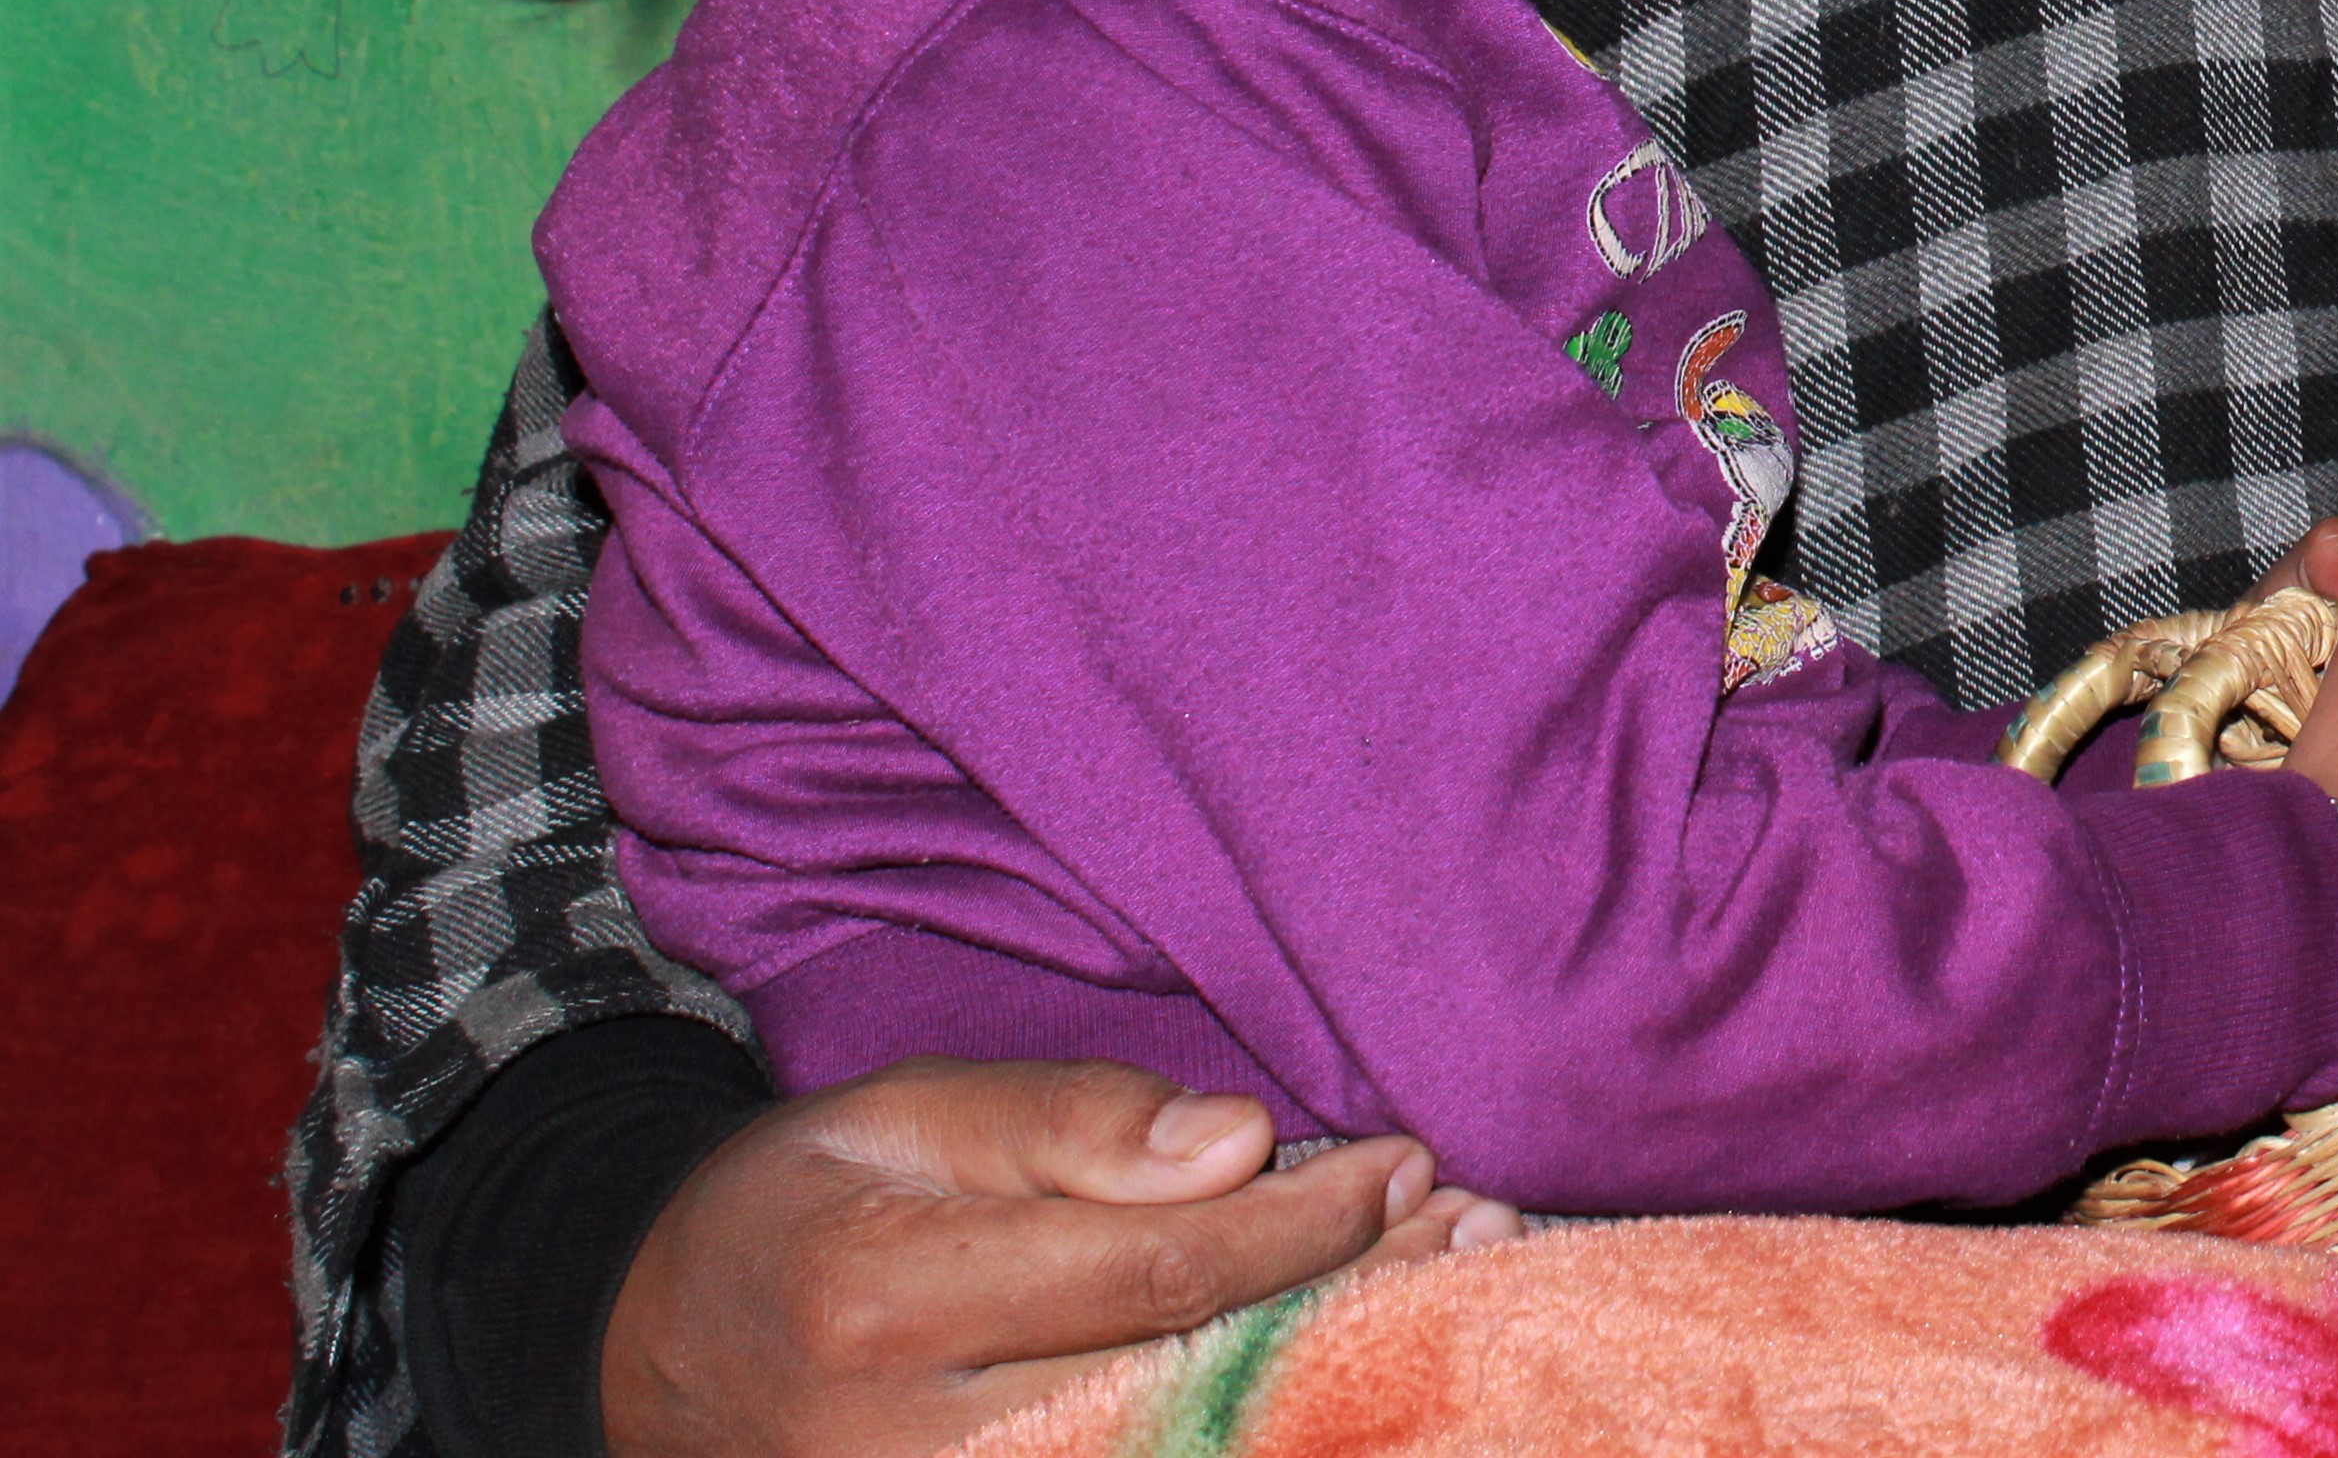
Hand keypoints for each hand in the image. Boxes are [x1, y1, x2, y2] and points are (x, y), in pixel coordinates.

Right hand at [600, 1058, 1515, 1457]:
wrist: (661, 1345)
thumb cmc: (809, 1200)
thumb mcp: (911, 1110)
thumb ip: (1074, 1125)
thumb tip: (1241, 1148)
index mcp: (888, 1302)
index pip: (1160, 1275)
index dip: (1307, 1226)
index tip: (1406, 1162)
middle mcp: (912, 1443)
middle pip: (1196, 1385)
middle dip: (1357, 1307)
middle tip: (1479, 1231)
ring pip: (1188, 1455)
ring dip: (1339, 1382)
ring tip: (1455, 1294)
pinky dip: (1267, 1427)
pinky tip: (1355, 1373)